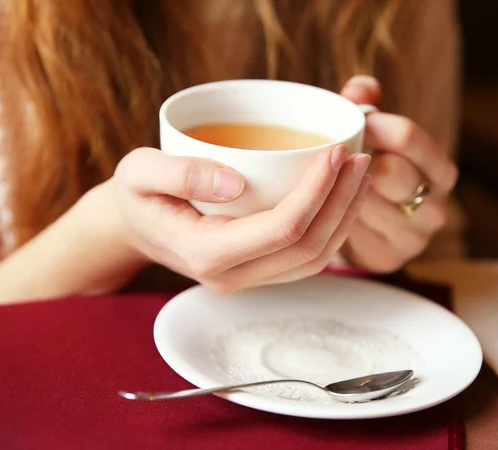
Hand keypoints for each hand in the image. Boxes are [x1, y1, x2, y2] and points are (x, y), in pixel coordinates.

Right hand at [113, 146, 370, 292]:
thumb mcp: (139, 172)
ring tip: (361, 175)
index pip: (282, 229)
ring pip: (315, 259)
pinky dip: (333, 228)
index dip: (317, 192)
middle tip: (361, 159)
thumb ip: (178, 174)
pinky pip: (306, 258)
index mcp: (206, 253)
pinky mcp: (257, 271)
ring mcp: (247, 278)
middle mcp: (232, 276)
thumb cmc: (137, 194)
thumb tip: (234, 182)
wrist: (136, 225)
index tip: (336, 153)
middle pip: (308, 248)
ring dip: (345, 218)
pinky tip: (342, 196)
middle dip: (342, 202)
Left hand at [339, 75, 457, 270]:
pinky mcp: (388, 258)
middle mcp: (437, 207)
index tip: (348, 121)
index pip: (408, 137)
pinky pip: (352, 231)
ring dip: (342, 189)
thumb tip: (361, 88)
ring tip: (329, 181)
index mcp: (441, 170)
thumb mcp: (376, 135)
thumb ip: (369, 107)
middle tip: (334, 153)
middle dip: (354, 159)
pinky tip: (329, 208)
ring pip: (365, 202)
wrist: (376, 227)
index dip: (372, 124)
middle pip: (388, 172)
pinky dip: (336, 215)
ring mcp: (415, 237)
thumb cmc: (374, 170)